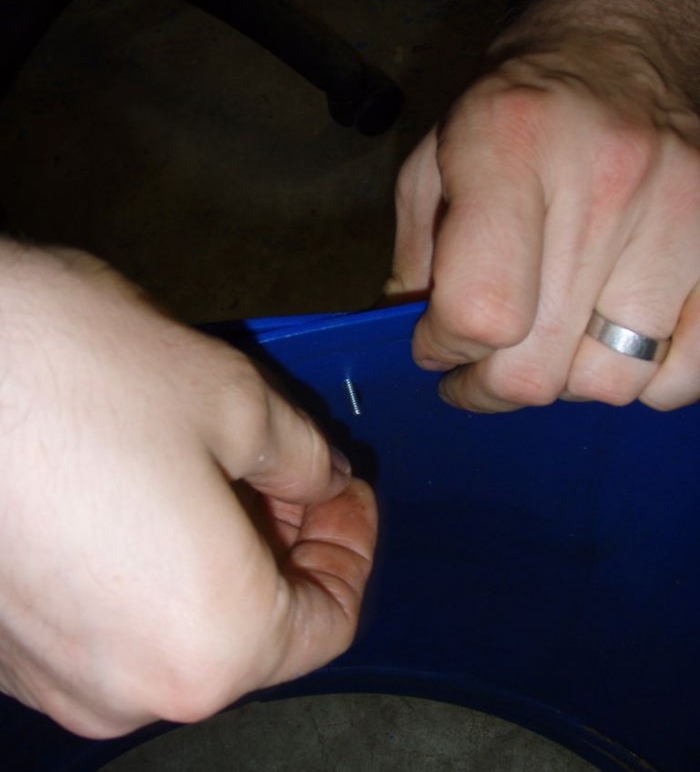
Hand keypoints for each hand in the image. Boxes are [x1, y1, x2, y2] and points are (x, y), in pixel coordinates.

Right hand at [0, 240, 375, 737]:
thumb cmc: (81, 376)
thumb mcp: (237, 404)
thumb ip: (307, 460)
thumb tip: (325, 480)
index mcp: (208, 646)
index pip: (329, 622)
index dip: (352, 548)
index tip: (349, 494)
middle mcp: (127, 690)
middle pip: (254, 632)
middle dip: (288, 547)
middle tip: (300, 477)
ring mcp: (55, 674)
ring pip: (182, 626)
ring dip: (223, 555)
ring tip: (231, 474)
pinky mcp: (6, 643)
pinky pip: (114, 619)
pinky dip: (157, 567)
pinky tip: (156, 495)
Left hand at [387, 37, 699, 411]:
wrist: (620, 47)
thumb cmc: (514, 110)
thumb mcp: (436, 160)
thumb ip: (418, 259)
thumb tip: (420, 347)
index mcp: (511, 148)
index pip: (480, 311)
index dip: (443, 347)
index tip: (435, 343)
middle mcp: (608, 182)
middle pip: (539, 367)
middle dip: (488, 387)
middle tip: (473, 372)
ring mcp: (684, 216)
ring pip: (610, 383)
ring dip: (560, 384)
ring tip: (540, 348)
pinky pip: (686, 374)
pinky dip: (640, 381)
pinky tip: (607, 344)